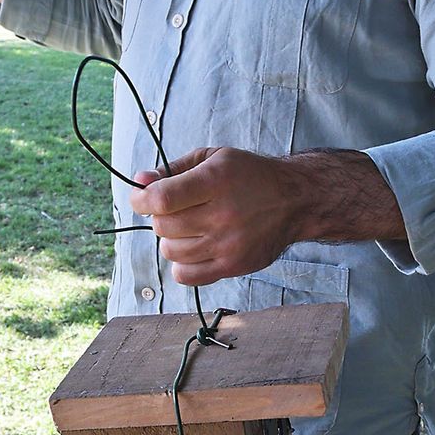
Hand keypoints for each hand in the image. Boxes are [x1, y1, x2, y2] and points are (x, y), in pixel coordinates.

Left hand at [129, 148, 301, 283]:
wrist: (295, 200)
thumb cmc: (250, 176)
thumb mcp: (213, 158)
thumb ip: (173, 169)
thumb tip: (139, 181)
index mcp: (215, 181)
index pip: (161, 199)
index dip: (141, 199)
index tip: (141, 198)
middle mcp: (222, 214)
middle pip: (163, 226)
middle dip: (160, 217)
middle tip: (175, 210)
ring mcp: (228, 244)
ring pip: (171, 251)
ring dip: (172, 239)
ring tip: (189, 228)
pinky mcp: (232, 266)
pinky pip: (185, 276)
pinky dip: (182, 264)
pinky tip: (194, 248)